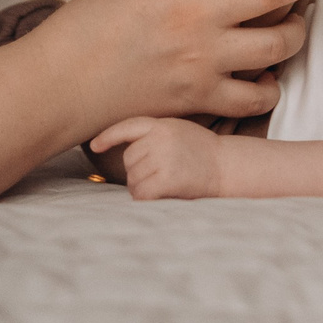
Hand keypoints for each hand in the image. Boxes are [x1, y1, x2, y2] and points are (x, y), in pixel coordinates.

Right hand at [32, 0, 322, 129]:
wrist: (58, 85)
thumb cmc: (85, 28)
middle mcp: (195, 15)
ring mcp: (200, 59)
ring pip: (278, 45)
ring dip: (296, 34)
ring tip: (297, 28)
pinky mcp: (198, 98)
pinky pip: (255, 97)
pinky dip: (268, 89)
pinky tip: (268, 80)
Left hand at [91, 116, 224, 199]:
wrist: (228, 167)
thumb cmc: (203, 152)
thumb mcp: (179, 131)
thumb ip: (155, 134)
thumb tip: (127, 148)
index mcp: (162, 124)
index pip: (128, 127)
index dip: (108, 136)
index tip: (94, 146)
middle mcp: (160, 138)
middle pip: (129, 159)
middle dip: (138, 170)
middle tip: (162, 173)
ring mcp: (163, 158)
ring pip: (133, 178)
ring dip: (143, 186)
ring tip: (167, 182)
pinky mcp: (167, 179)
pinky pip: (140, 193)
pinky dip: (145, 198)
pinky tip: (161, 195)